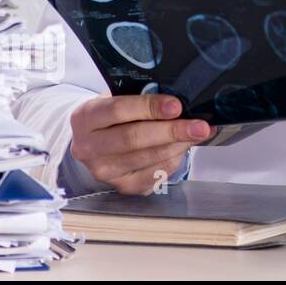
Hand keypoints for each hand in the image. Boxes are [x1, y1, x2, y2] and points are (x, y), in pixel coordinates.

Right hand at [67, 94, 215, 195]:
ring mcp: (104, 170)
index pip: (118, 110)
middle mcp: (89, 147)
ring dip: (178, 145)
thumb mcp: (118, 98)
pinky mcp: (121, 186)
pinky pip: (154, 174)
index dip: (150, 108)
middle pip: (134, 139)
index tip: (176, 106)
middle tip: (199, 126)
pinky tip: (183, 147)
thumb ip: (142, 97)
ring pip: (147, 158)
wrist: (97, 141)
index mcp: (86, 118)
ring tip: (198, 134)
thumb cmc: (114, 115)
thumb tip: (179, 103)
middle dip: (172, 131)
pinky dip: (174, 159)